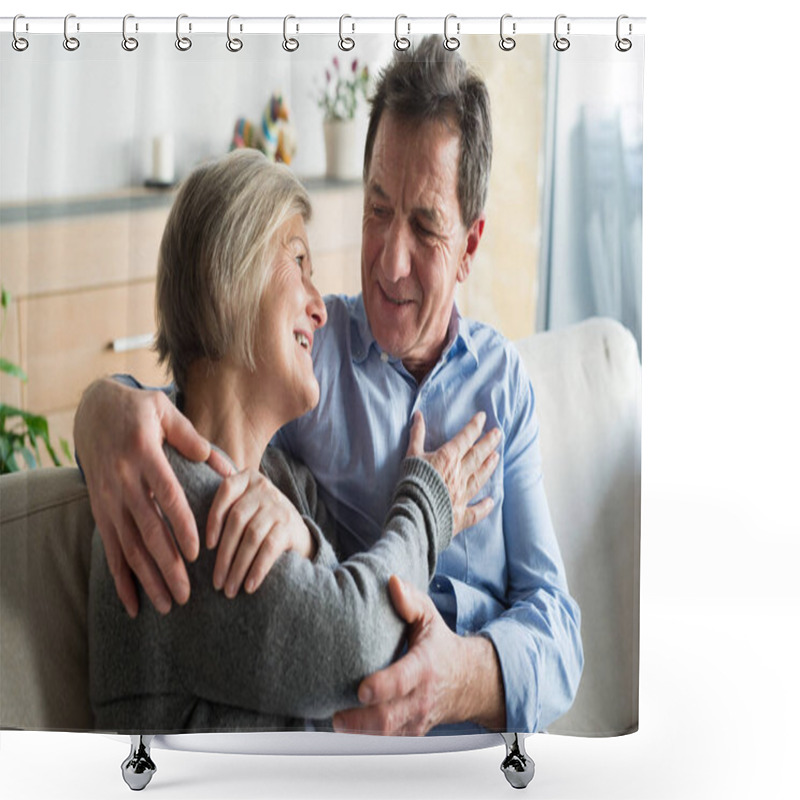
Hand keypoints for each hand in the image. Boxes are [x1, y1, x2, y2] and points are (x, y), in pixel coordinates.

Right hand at [74, 378, 232, 616]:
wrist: (92, 409)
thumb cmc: (138, 410)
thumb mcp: (166, 412)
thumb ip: (194, 439)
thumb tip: (228, 467)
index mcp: (142, 455)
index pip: (166, 497)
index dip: (180, 526)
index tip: (197, 553)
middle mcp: (121, 481)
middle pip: (146, 531)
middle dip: (166, 566)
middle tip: (187, 595)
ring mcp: (107, 499)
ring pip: (128, 547)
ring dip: (147, 579)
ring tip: (168, 605)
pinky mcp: (99, 510)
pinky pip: (110, 549)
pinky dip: (120, 579)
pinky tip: (132, 603)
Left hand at [206, 469, 315, 597]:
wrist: (298, 534)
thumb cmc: (260, 522)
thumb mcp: (245, 505)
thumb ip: (223, 505)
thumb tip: (185, 531)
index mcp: (248, 479)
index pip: (226, 490)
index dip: (214, 518)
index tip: (208, 547)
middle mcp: (265, 488)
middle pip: (237, 519)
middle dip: (224, 554)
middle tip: (216, 582)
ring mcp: (280, 506)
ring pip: (251, 536)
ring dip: (238, 567)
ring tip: (229, 589)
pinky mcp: (291, 527)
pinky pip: (269, 548)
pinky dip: (257, 569)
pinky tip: (249, 586)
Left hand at [332, 576, 504, 734]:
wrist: (465, 679)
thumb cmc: (438, 644)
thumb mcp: (428, 615)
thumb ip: (409, 600)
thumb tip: (392, 582)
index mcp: (424, 665)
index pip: (404, 680)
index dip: (383, 687)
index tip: (362, 689)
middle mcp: (421, 696)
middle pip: (391, 718)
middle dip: (362, 720)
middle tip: (337, 714)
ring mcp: (416, 718)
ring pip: (388, 736)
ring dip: (360, 733)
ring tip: (336, 721)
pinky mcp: (409, 732)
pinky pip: (388, 743)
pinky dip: (366, 740)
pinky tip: (347, 729)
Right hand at [406, 411, 500, 534]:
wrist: (414, 513)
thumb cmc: (411, 482)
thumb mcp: (411, 455)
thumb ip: (416, 435)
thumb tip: (418, 415)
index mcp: (448, 458)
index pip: (465, 438)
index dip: (475, 426)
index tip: (483, 417)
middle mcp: (459, 474)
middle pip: (478, 455)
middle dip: (489, 443)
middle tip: (498, 433)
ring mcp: (462, 495)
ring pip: (479, 478)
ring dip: (489, 467)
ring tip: (496, 457)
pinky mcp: (460, 515)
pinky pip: (475, 511)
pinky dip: (484, 507)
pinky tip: (491, 501)